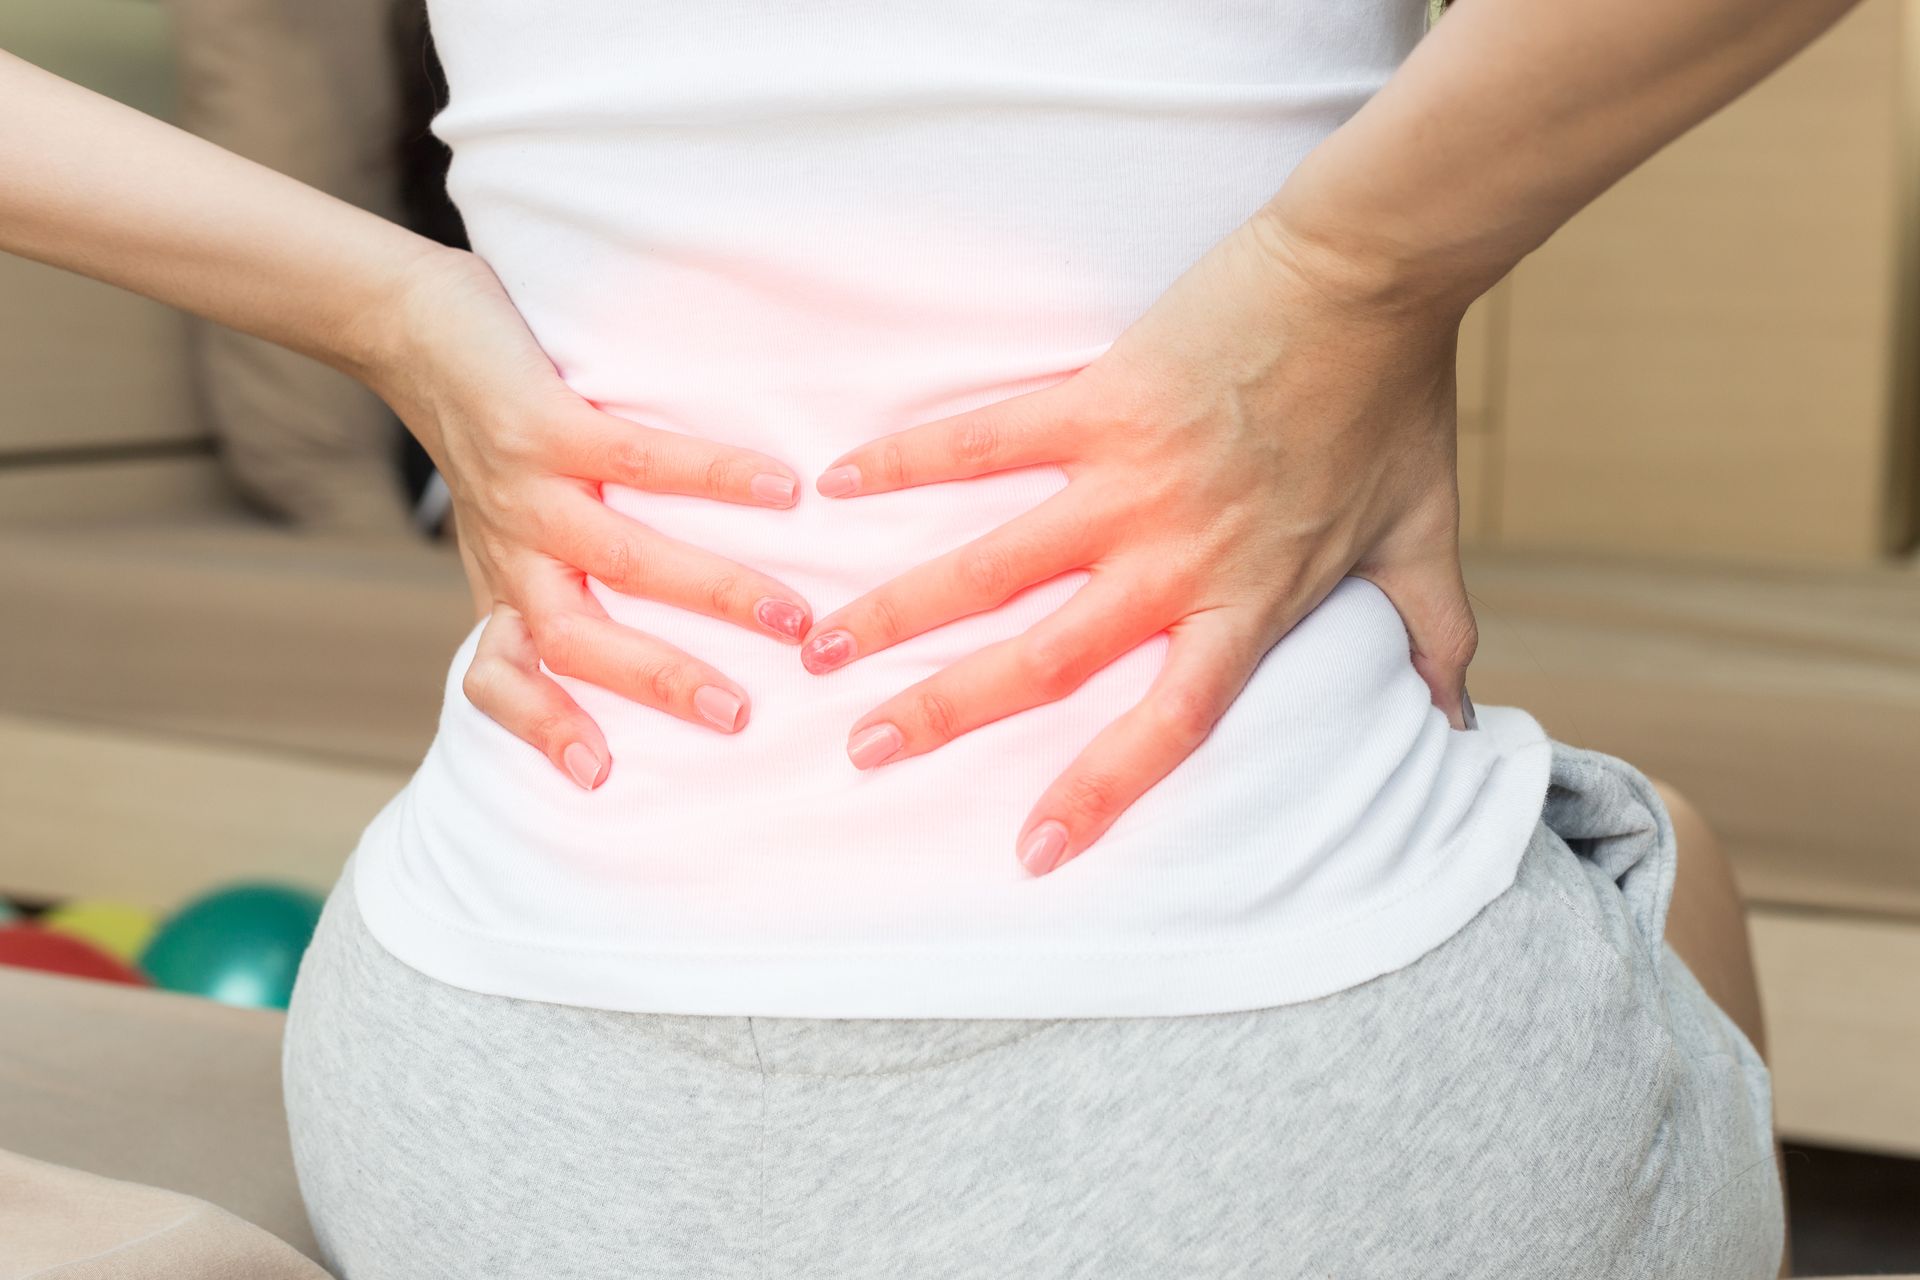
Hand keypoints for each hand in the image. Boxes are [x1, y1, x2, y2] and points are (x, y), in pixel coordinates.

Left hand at [368, 248, 814, 787]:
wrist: (411, 328)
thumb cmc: (483, 437)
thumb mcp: (504, 529)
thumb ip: (553, 585)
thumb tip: (653, 645)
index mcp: (506, 584)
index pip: (499, 677)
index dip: (538, 726)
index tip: (598, 773)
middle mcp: (514, 550)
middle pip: (580, 640)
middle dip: (661, 682)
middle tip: (740, 714)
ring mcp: (527, 490)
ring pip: (625, 561)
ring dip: (714, 592)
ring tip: (791, 615)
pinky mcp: (543, 425)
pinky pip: (638, 462)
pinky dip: (715, 478)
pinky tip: (780, 489)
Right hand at [795, 208, 1478, 875]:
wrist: (1368, 276)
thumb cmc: (1395, 406)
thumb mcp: (1425, 537)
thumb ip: (1435, 638)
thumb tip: (1465, 725)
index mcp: (1245, 604)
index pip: (1163, 726)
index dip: (1096, 792)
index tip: (1029, 852)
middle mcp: (1174, 560)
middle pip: (1043, 662)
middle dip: (946, 712)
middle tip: (862, 748)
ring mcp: (1128, 483)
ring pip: (991, 566)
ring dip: (899, 609)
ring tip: (822, 642)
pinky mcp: (1097, 401)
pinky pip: (984, 442)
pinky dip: (910, 462)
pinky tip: (840, 480)